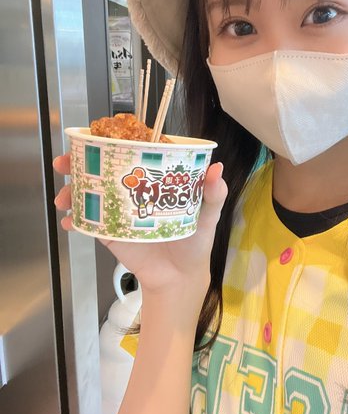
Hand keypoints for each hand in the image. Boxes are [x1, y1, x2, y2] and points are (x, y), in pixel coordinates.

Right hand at [53, 154, 227, 318]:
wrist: (180, 277)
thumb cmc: (194, 241)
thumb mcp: (208, 216)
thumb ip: (213, 194)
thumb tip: (216, 169)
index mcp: (155, 179)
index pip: (133, 151)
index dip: (113, 140)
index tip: (96, 136)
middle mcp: (134, 190)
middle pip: (103, 167)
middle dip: (78, 161)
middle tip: (65, 162)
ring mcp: (118, 210)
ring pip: (90, 192)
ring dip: (71, 190)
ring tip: (63, 197)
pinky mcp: (109, 232)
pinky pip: (88, 222)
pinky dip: (74, 221)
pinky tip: (69, 222)